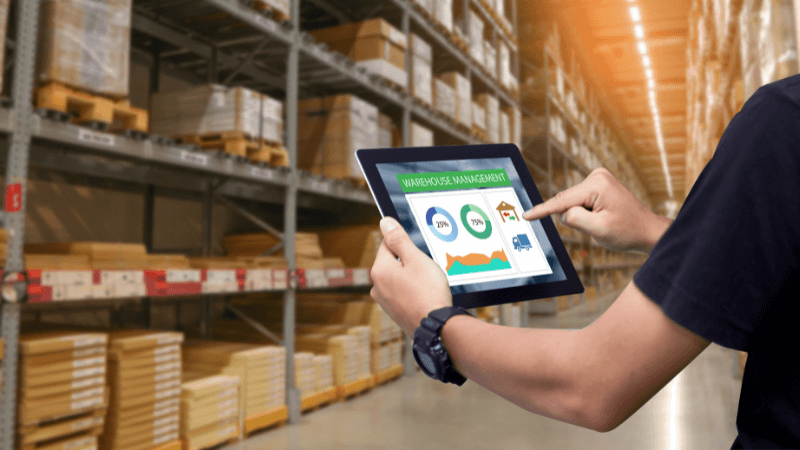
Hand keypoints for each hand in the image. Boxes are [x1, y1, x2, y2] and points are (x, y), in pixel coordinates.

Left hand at [370, 217, 452, 335]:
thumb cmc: (428, 291)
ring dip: (411, 277)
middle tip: (426, 270)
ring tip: (427, 285)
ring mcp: (384, 301)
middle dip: (409, 262)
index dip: (406, 244)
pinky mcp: (394, 312)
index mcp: (379, 270)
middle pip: (393, 262)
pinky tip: (425, 296)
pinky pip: (402, 293)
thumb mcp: (416, 259)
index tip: (418, 252)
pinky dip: (413, 292)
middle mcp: (377, 286)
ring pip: (398, 278)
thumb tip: (384, 222)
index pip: (388, 244)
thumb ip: (399, 239)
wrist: (436, 327)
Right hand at [522, 168, 671, 253]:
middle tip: (598, 226)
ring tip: (604, 220)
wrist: (647, 230)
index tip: (526, 215)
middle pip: (567, 202)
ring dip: (581, 216)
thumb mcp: (598, 230)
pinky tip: (602, 216)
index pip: (562, 201)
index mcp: (597, 185)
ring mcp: (597, 179)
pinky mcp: (597, 185)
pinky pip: (579, 202)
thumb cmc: (627, 231)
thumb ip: (575, 219)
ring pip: (572, 203)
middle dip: (574, 217)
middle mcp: (597, 176)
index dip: (543, 210)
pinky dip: (585, 213)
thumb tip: (562, 213)